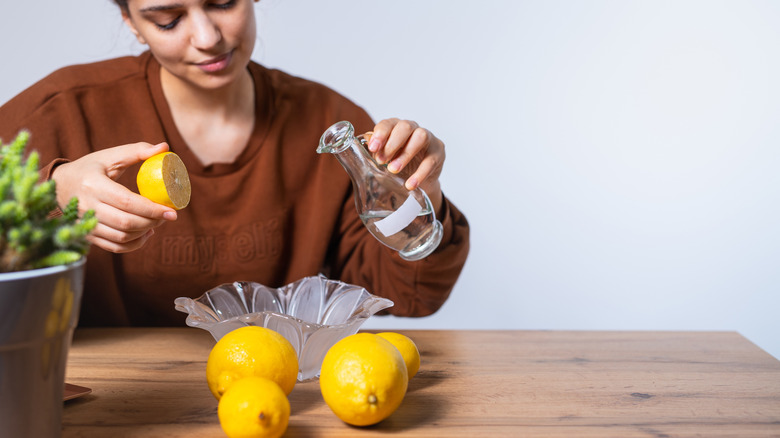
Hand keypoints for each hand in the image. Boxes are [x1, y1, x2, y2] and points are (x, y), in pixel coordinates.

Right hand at [51, 142, 177, 252]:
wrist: (59, 185)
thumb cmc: (90, 168)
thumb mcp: (109, 156)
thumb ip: (137, 151)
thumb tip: (165, 147)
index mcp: (93, 184)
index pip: (127, 202)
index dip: (151, 209)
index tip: (171, 211)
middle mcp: (87, 206)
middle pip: (125, 222)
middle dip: (152, 221)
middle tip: (167, 215)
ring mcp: (85, 223)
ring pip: (121, 237)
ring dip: (144, 232)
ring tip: (157, 222)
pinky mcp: (87, 235)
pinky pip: (114, 247)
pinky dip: (134, 244)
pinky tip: (145, 233)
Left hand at [366, 118, 444, 212]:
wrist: (417, 180)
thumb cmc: (398, 164)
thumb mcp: (385, 158)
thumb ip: (375, 151)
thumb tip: (361, 146)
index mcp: (396, 127)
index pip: (388, 123)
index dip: (380, 134)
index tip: (373, 147)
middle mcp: (413, 128)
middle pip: (405, 126)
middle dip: (392, 143)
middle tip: (381, 161)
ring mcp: (428, 139)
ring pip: (420, 138)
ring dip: (405, 154)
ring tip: (393, 170)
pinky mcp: (438, 152)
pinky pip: (430, 161)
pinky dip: (419, 174)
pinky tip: (410, 184)